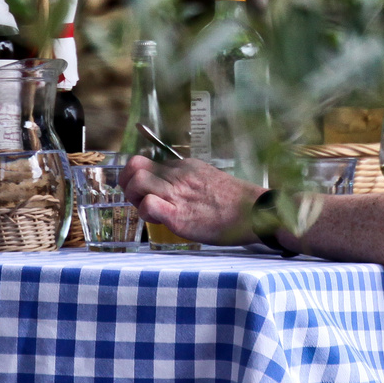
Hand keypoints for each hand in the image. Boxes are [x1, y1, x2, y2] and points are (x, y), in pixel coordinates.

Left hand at [121, 156, 266, 245]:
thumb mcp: (207, 177)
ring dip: (134, 198)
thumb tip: (172, 187)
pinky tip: (157, 220)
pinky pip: (148, 206)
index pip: (145, 162)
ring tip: (147, 211)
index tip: (144, 190)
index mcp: (183, 166)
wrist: (255, 211)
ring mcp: (177, 194)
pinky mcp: (178, 215)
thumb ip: (187, 179)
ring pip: (136, 183)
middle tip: (138, 200)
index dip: (138, 177)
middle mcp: (177, 175)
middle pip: (133, 167)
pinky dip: (145, 213)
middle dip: (127, 185)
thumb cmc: (234, 201)